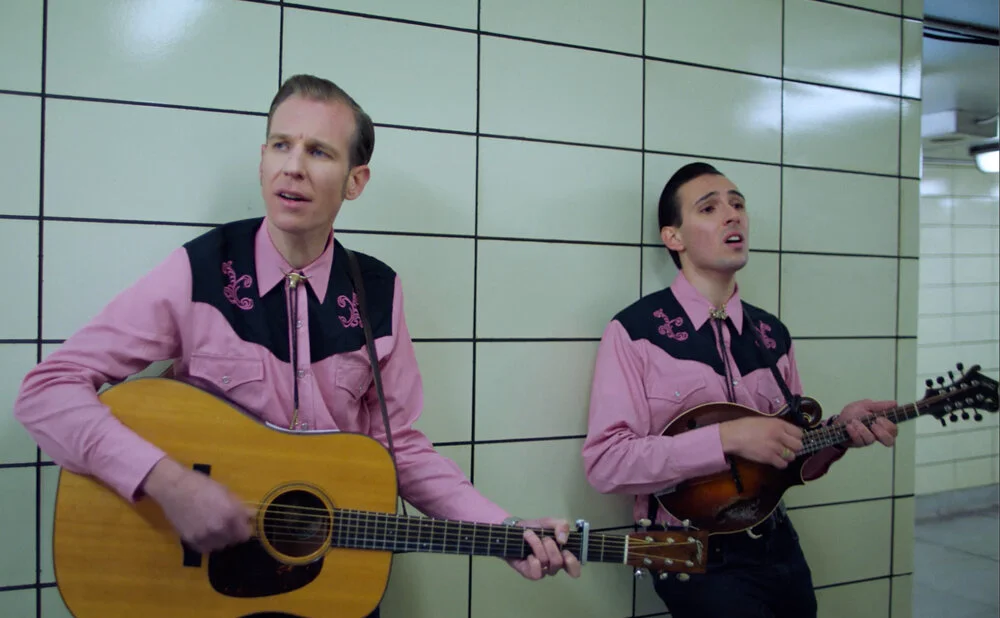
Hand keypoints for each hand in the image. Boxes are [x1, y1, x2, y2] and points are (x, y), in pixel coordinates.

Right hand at [141, 458, 255, 552]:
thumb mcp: (226, 492)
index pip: (245, 534)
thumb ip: (239, 507)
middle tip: (226, 524)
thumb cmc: (202, 485)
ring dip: (220, 539)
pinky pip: (204, 548)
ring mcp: (204, 536)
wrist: (174, 488)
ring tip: (214, 527)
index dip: (244, 529)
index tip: (241, 525)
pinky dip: (207, 543)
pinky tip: (204, 531)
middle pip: (233, 541)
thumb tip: (251, 516)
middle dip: (232, 534)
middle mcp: (219, 528)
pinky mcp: (191, 540)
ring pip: (219, 546)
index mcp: (231, 514)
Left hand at [505, 518, 581, 579]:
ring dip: (537, 546)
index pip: (574, 569)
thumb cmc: (535, 528)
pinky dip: (532, 561)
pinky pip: (535, 573)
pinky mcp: (529, 573)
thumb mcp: (550, 522)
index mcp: (562, 555)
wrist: (514, 530)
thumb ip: (561, 525)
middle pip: (558, 562)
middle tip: (544, 537)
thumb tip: (563, 540)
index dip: (573, 563)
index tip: (565, 551)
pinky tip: (528, 554)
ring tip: (529, 535)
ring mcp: (541, 571)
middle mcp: (553, 566)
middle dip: (550, 546)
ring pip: (545, 563)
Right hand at [719, 416, 802, 468]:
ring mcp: (775, 448)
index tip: (792, 439)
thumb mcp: (764, 420)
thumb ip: (777, 426)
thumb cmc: (744, 425)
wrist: (732, 436)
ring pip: (792, 456)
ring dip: (787, 456)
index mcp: (779, 424)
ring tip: (780, 454)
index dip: (797, 437)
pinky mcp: (769, 458)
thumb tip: (786, 433)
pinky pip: (783, 464)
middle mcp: (780, 435)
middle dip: (794, 448)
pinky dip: (781, 463)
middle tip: (787, 448)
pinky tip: (775, 460)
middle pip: (798, 446)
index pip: (799, 433)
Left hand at [837, 399, 897, 447]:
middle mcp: (876, 434)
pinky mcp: (857, 443)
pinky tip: (849, 426)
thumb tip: (895, 403)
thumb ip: (879, 406)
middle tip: (873, 424)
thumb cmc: (853, 414)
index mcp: (881, 425)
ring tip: (854, 421)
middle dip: (882, 433)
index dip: (889, 426)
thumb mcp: (865, 405)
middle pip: (889, 441)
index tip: (879, 418)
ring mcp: (867, 440)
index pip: (893, 430)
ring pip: (871, 440)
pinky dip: (853, 432)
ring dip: (862, 429)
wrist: (837, 421)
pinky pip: (859, 441)